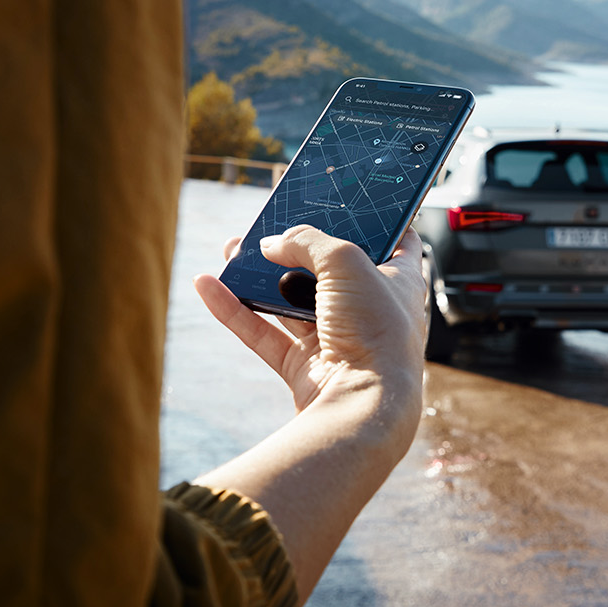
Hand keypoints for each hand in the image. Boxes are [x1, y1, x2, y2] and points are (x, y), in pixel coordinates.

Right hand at [193, 227, 427, 414]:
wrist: (361, 405)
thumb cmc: (375, 331)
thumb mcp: (345, 261)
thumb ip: (307, 241)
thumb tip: (272, 244)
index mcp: (399, 283)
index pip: (396, 242)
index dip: (374, 219)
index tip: (347, 201)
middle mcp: (369, 311)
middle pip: (328, 270)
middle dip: (294, 248)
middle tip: (269, 227)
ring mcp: (335, 341)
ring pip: (289, 301)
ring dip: (259, 276)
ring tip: (232, 249)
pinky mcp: (305, 367)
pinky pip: (263, 333)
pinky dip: (235, 310)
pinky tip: (208, 285)